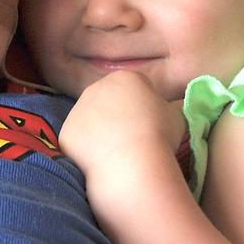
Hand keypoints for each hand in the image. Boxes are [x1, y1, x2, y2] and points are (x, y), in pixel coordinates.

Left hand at [59, 70, 185, 189]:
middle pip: (109, 100)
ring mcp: (78, 108)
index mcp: (125, 78)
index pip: (136, 87)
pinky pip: (78, 141)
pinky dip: (87, 151)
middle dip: (118, 116)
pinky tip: (101, 164)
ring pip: (91, 120)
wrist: (132, 165)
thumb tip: (165, 112)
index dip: (145, 106)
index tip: (151, 126)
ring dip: (100, 133)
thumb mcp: (177, 117)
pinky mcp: (66, 132)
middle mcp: (97, 87)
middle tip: (132, 141)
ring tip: (117, 156)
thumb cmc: (159, 137)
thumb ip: (168, 109)